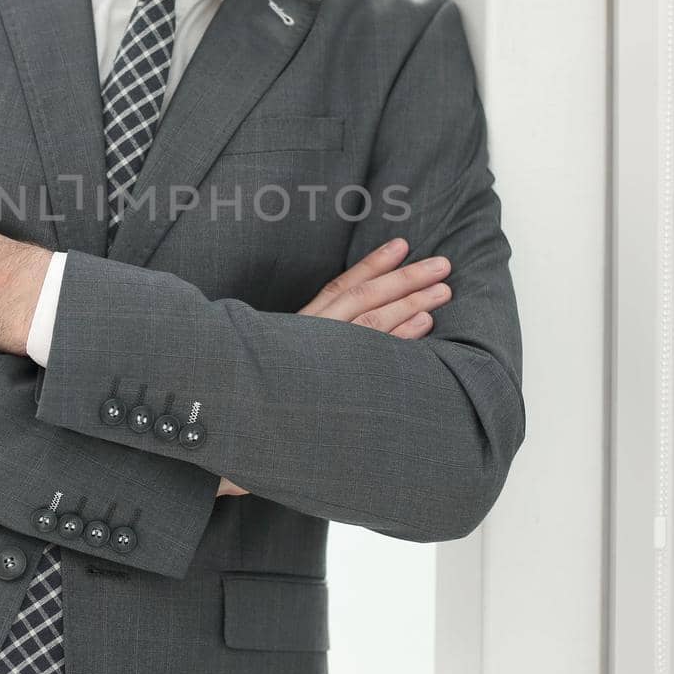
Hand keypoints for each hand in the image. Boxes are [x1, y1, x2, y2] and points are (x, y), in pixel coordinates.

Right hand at [214, 238, 451, 497]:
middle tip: (442, 264)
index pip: (342, 285)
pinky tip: (425, 326)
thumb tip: (335, 333)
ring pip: (375, 322)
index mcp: (301, 326)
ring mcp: (323, 358)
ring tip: (444, 290)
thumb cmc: (254, 397)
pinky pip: (374, 355)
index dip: (372, 264)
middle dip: (406, 278)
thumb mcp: (278, 356)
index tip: (400, 244)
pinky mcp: (334, 381)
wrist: (229, 429)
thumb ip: (308, 343)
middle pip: (367, 297)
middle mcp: (312, 336)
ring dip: (413, 303)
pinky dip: (401, 338)